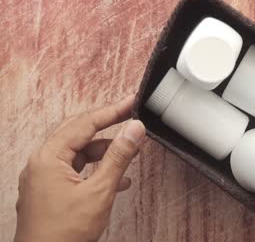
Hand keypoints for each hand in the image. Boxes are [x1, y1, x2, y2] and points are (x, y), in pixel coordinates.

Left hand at [15, 96, 145, 241]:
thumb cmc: (64, 233)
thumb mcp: (99, 191)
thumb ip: (118, 157)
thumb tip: (134, 130)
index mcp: (49, 157)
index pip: (85, 123)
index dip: (112, 111)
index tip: (130, 102)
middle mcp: (43, 162)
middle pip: (78, 132)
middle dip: (107, 126)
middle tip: (130, 116)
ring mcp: (45, 177)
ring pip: (78, 152)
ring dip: (105, 150)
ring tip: (130, 151)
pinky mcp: (51, 190)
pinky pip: (75, 169)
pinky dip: (96, 168)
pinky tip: (118, 179)